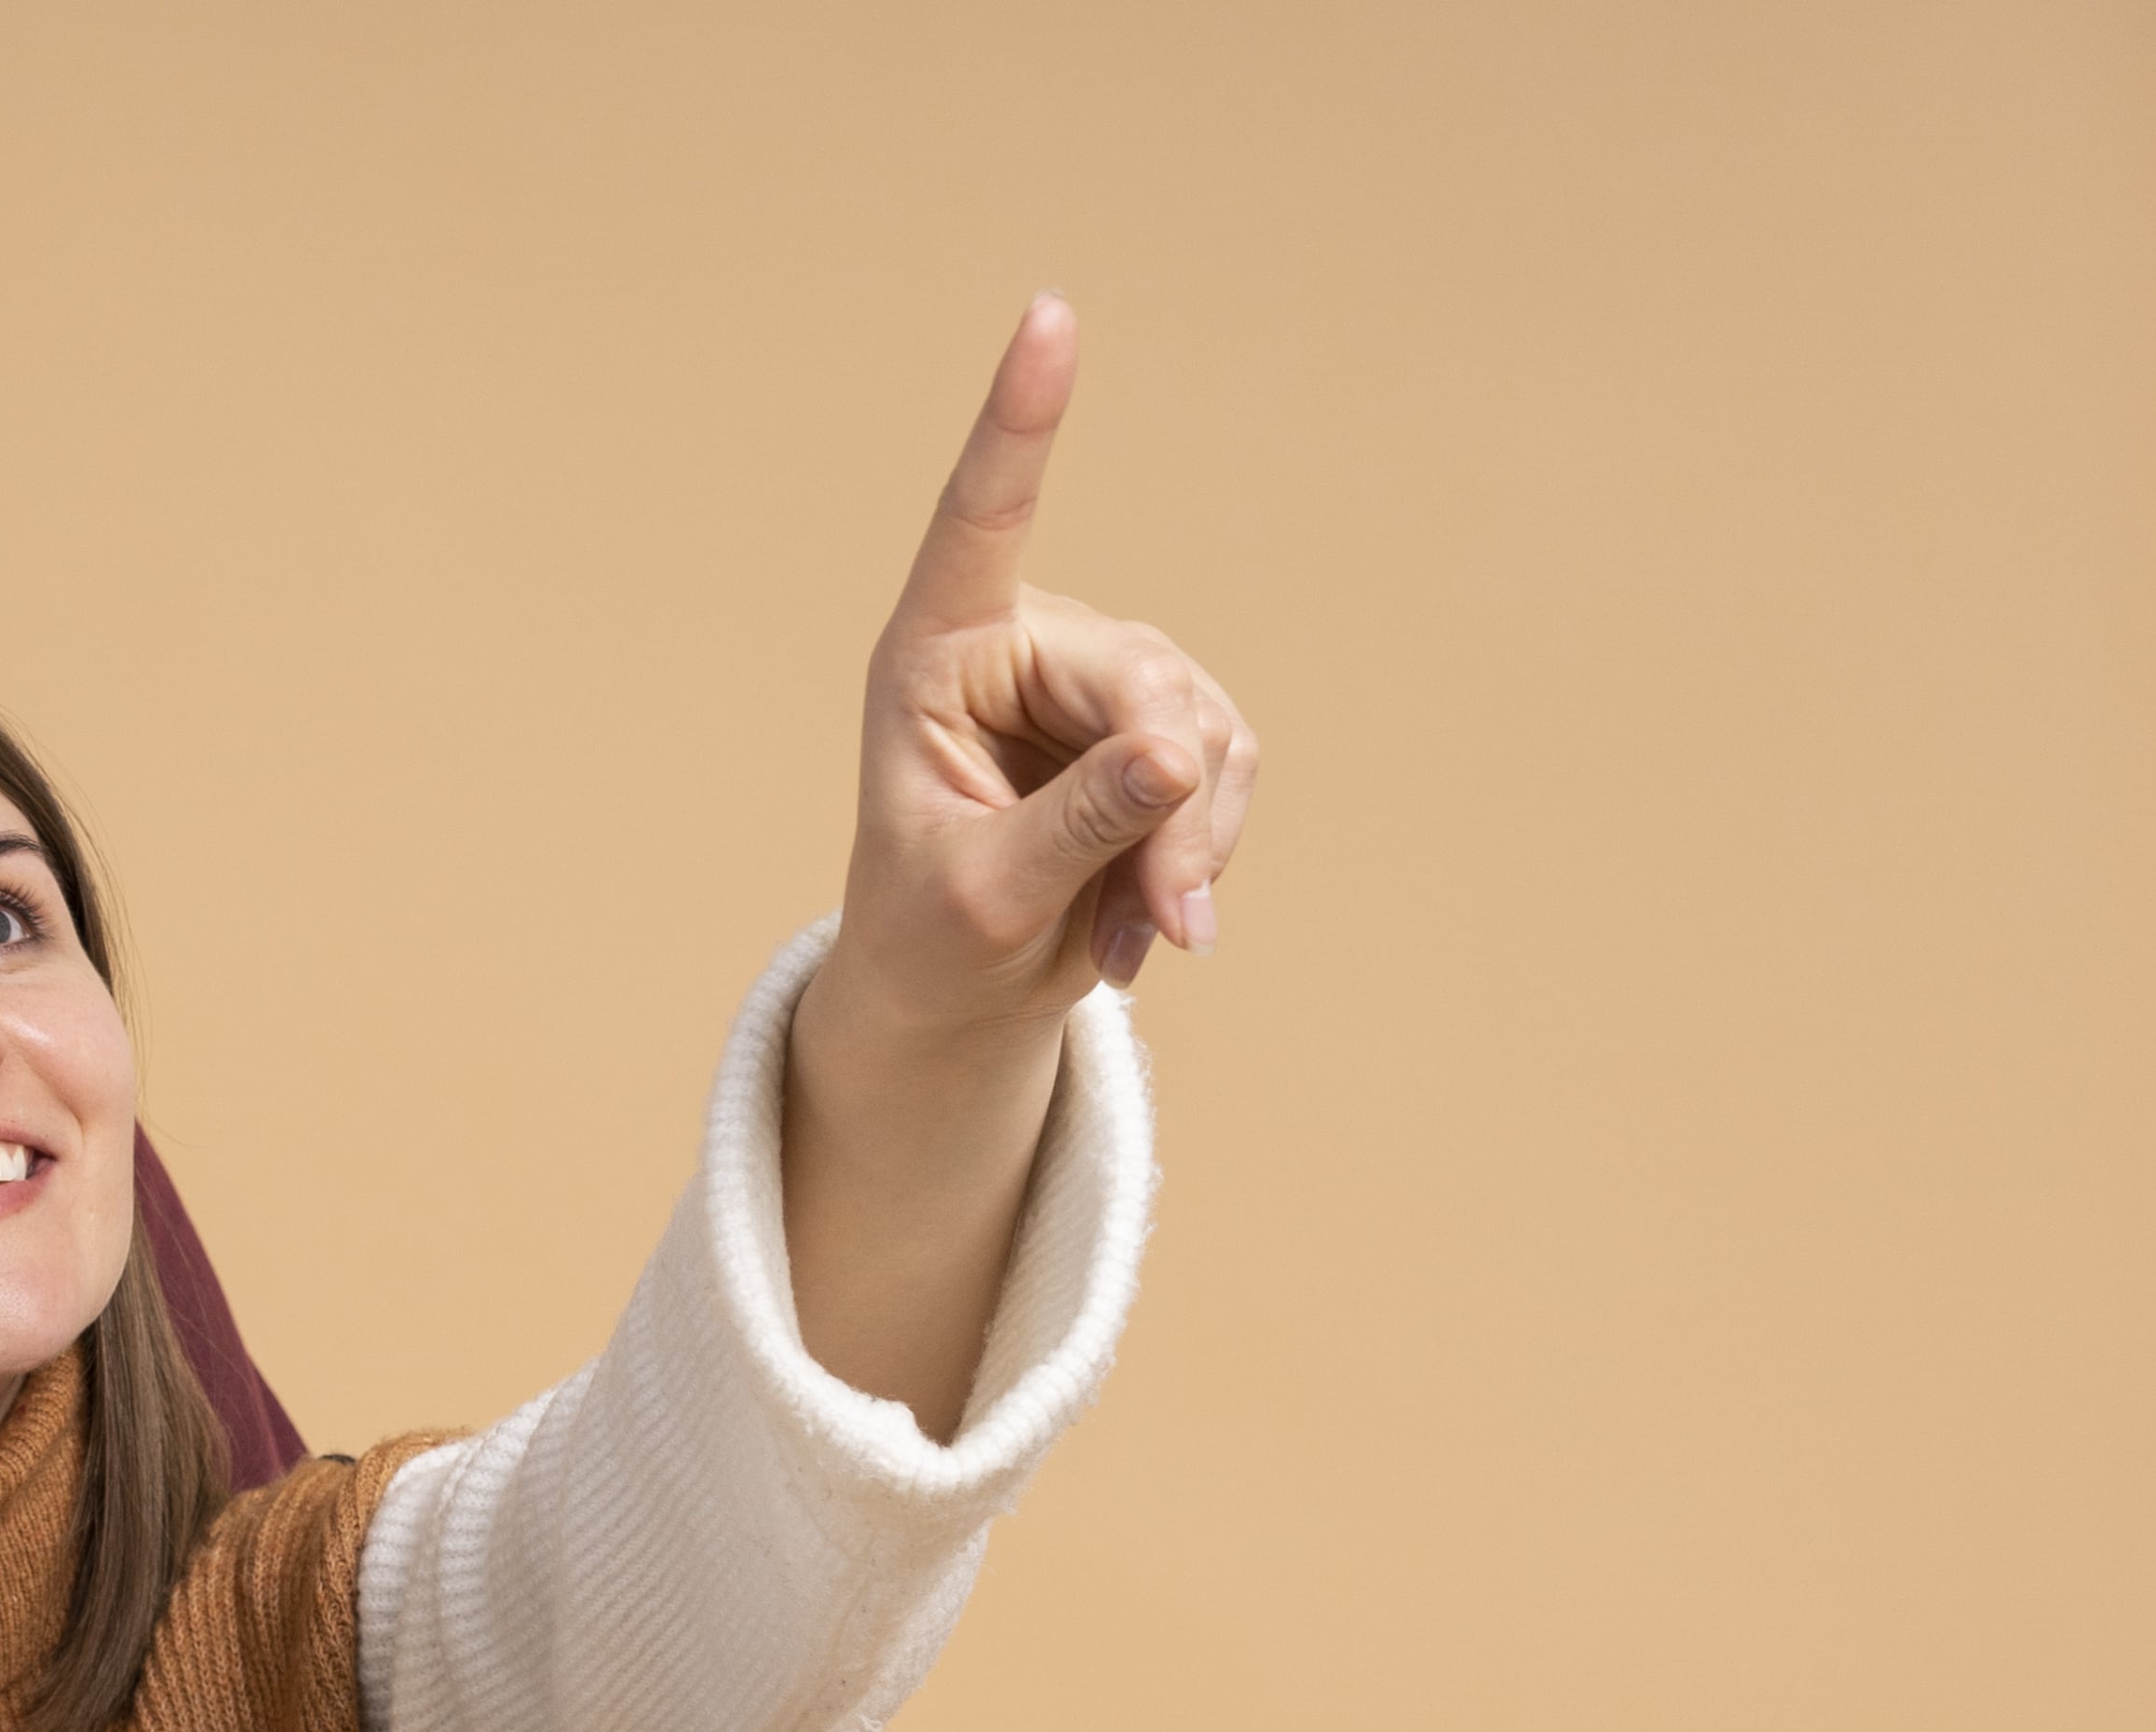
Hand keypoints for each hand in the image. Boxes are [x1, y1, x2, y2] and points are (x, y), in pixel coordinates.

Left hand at [785, 292, 1260, 1429]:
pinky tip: (1153, 922)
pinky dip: (1203, 857)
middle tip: (1166, 919)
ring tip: (1130, 935)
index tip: (1050, 315)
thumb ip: (1075, 825)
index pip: (981, 521)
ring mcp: (1103, 679)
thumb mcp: (982, 896)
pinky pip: (1229, 772)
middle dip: (1168, 807)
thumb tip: (1178, 752)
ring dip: (1188, 849)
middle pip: (1147, 680)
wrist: (955, 990)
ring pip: (1205, 732)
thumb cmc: (927, 938)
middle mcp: (1022, 644)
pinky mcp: (1164, 725)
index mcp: (936, 654)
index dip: (1022, 420)